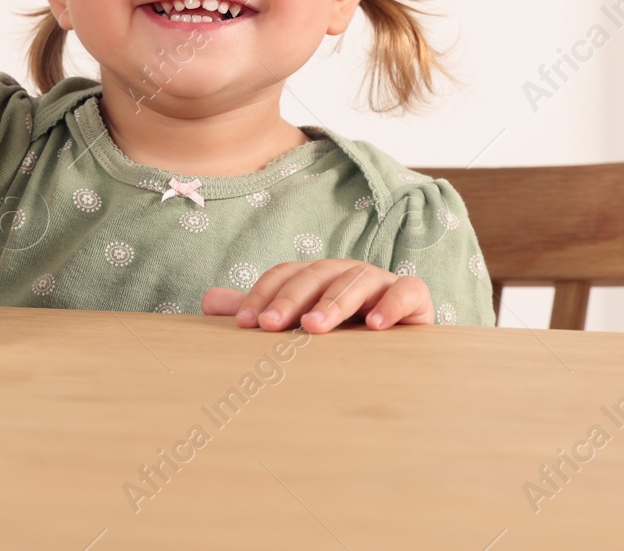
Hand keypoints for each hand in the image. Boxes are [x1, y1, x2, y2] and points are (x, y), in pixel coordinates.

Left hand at [201, 259, 433, 332]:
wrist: (403, 350)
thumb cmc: (344, 335)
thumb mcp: (300, 324)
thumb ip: (261, 312)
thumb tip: (207, 301)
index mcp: (318, 276)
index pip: (287, 273)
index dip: (264, 293)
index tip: (245, 324)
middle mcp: (347, 272)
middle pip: (317, 273)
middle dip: (292, 298)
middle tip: (271, 326)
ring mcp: (382, 282)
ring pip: (357, 279)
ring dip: (334, 302)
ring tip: (315, 328)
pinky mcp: (416, 297)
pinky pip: (407, 291)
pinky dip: (392, 304)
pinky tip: (375, 326)